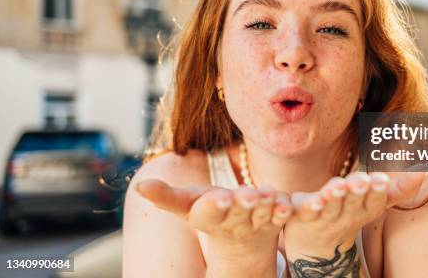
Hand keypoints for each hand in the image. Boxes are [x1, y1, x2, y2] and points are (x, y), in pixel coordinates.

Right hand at [136, 179, 292, 275]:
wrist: (238, 240)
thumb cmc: (208, 212)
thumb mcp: (186, 205)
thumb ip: (165, 196)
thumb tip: (139, 186)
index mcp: (209, 216)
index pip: (210, 211)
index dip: (214, 205)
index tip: (219, 197)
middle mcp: (233, 221)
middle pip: (237, 212)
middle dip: (242, 204)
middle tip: (246, 196)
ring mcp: (255, 222)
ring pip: (261, 214)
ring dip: (266, 206)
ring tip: (268, 195)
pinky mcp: (275, 220)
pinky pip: (282, 216)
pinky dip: (285, 211)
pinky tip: (288, 204)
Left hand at [283, 171, 427, 276]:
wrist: (317, 245)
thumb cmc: (350, 213)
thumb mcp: (375, 203)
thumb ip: (398, 188)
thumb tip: (425, 171)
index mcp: (364, 209)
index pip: (374, 201)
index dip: (378, 191)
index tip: (382, 179)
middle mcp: (345, 214)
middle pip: (352, 202)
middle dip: (357, 191)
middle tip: (362, 181)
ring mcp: (322, 216)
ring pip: (328, 206)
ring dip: (333, 196)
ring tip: (338, 185)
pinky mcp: (301, 215)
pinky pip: (303, 210)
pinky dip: (305, 206)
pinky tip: (307, 201)